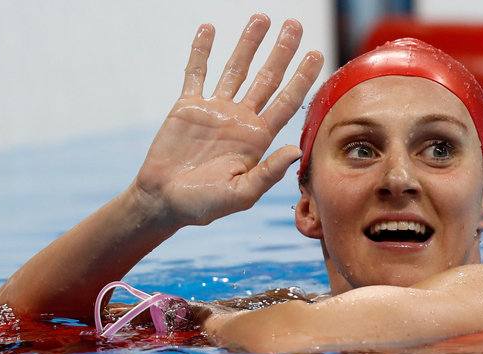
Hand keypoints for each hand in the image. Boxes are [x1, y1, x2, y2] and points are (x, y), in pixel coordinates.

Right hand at [135, 14, 323, 227]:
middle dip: (282, 52)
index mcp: (257, 139)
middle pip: (267, 78)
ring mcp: (215, 110)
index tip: (317, 54)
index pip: (287, 101)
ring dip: (248, 44)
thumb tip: (296, 150)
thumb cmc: (205, 205)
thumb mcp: (242, 194)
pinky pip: (196, 72)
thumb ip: (269, 172)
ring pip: (236, 69)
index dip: (302, 78)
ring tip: (262, 18)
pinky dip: (202, 51)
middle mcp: (240, 119)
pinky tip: (209, 29)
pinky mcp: (188, 106)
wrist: (165, 201)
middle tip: (296, 25)